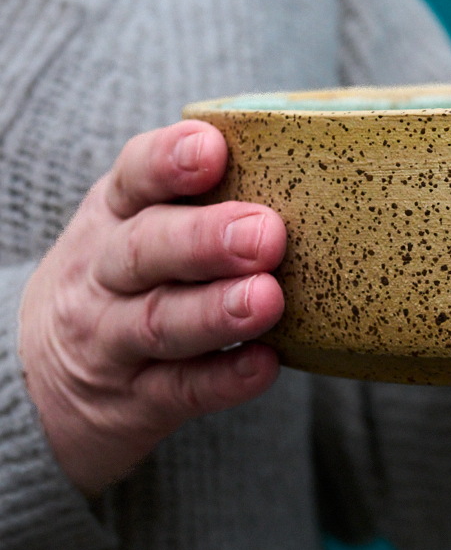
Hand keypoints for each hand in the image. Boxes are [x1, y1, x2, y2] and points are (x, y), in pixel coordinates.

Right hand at [19, 121, 286, 497]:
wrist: (41, 379)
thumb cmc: (125, 280)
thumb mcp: (136, 225)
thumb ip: (203, 198)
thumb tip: (309, 164)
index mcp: (115, 215)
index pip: (135, 178)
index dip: (169, 161)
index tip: (212, 148)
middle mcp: (104, 274)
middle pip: (146, 251)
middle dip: (206, 240)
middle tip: (265, 234)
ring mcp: (114, 340)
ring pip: (162, 323)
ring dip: (217, 311)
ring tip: (267, 298)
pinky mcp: (136, 401)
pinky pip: (181, 390)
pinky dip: (223, 379)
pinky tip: (263, 364)